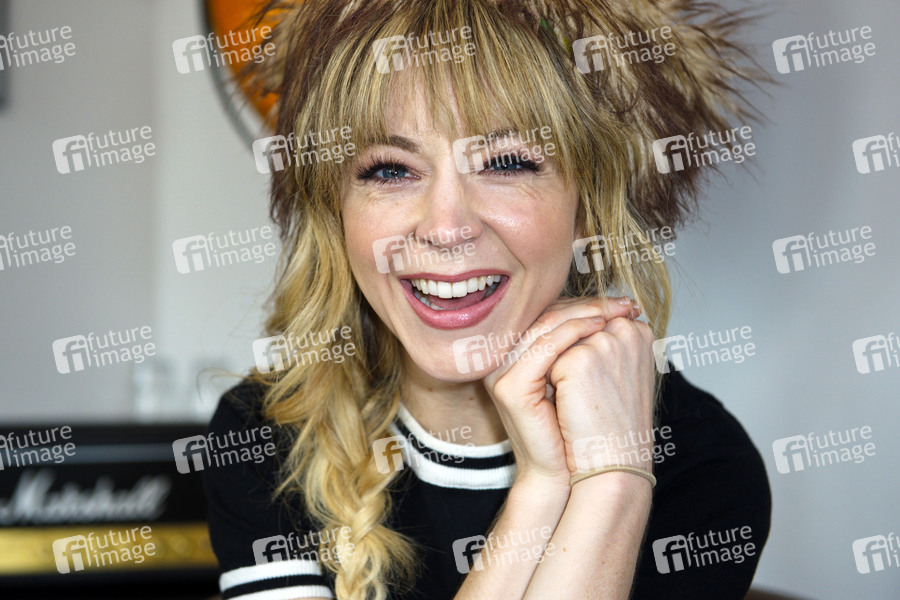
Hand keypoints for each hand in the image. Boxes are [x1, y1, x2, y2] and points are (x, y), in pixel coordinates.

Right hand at [482, 297, 641, 490]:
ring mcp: (502, 373)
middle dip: (590, 304)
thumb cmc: (581, 430)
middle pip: (546, 315)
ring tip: (616, 311)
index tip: (624, 301)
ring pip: (545, 326)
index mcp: (516, 355)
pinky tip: (599, 328)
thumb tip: (619, 309)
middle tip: (626, 302)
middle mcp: (501, 360)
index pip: (550, 314)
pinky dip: (573, 333)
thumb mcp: (583, 378)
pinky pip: (544, 348)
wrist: (570, 474)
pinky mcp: (510, 388)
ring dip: (584, 313)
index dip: (587, 303)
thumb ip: (586, 345)